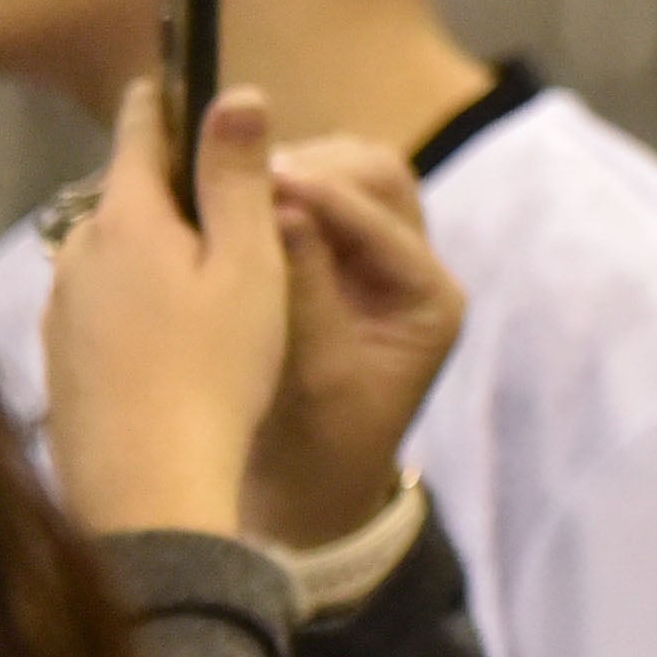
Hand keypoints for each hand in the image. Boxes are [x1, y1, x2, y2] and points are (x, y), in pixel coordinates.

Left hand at [41, 84, 291, 540]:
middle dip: (174, 196)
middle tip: (235, 223)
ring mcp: (58, 310)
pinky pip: (99, 310)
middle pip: (129, 196)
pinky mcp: (55, 363)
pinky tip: (171, 354)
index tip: (186, 84)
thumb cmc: (214, 372)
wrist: (146, 495)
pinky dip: (134, 312)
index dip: (169, 100)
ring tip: (211, 300)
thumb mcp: (250, 265)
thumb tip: (236, 92)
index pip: (139, 127)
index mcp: (127, 217)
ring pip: (112, 257)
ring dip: (154, 259)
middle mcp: (75, 251)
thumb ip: (239, 176)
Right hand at [245, 136, 462, 549]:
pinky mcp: (333, 255)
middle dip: (313, 168)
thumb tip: (282, 209)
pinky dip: (273, 192)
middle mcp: (413, 267)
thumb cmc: (317, 449)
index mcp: (431, 299)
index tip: (266, 180)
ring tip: (230, 177)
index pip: (382, 222)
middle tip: (245, 169)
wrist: (304, 488)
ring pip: (345, 177)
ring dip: (291, 172)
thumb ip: (306, 293)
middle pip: (376, 178)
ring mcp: (375, 256)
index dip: (324, 195)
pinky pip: (311, 199)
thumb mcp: (316, 376)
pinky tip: (226, 196)